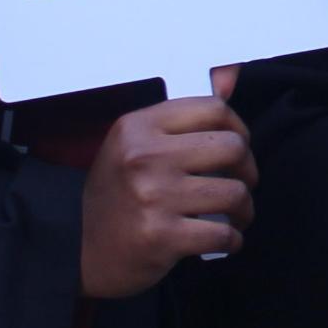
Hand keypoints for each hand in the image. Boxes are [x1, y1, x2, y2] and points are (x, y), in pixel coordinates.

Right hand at [79, 72, 256, 296]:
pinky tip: (225, 239)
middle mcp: (144, 157)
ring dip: (244, 209)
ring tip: (235, 215)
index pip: (214, 109)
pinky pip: (224, 233)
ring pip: (234, 193)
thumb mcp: (136, 146)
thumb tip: (231, 75)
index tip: (238, 148)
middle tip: (240, 184)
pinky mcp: (161, 237)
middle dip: (248, 170)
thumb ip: (183, 117)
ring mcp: (152, 197)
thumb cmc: (117, 195)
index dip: (238, 128)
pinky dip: (233, 239)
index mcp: (138, 127)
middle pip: (232, 148)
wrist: (79, 252)